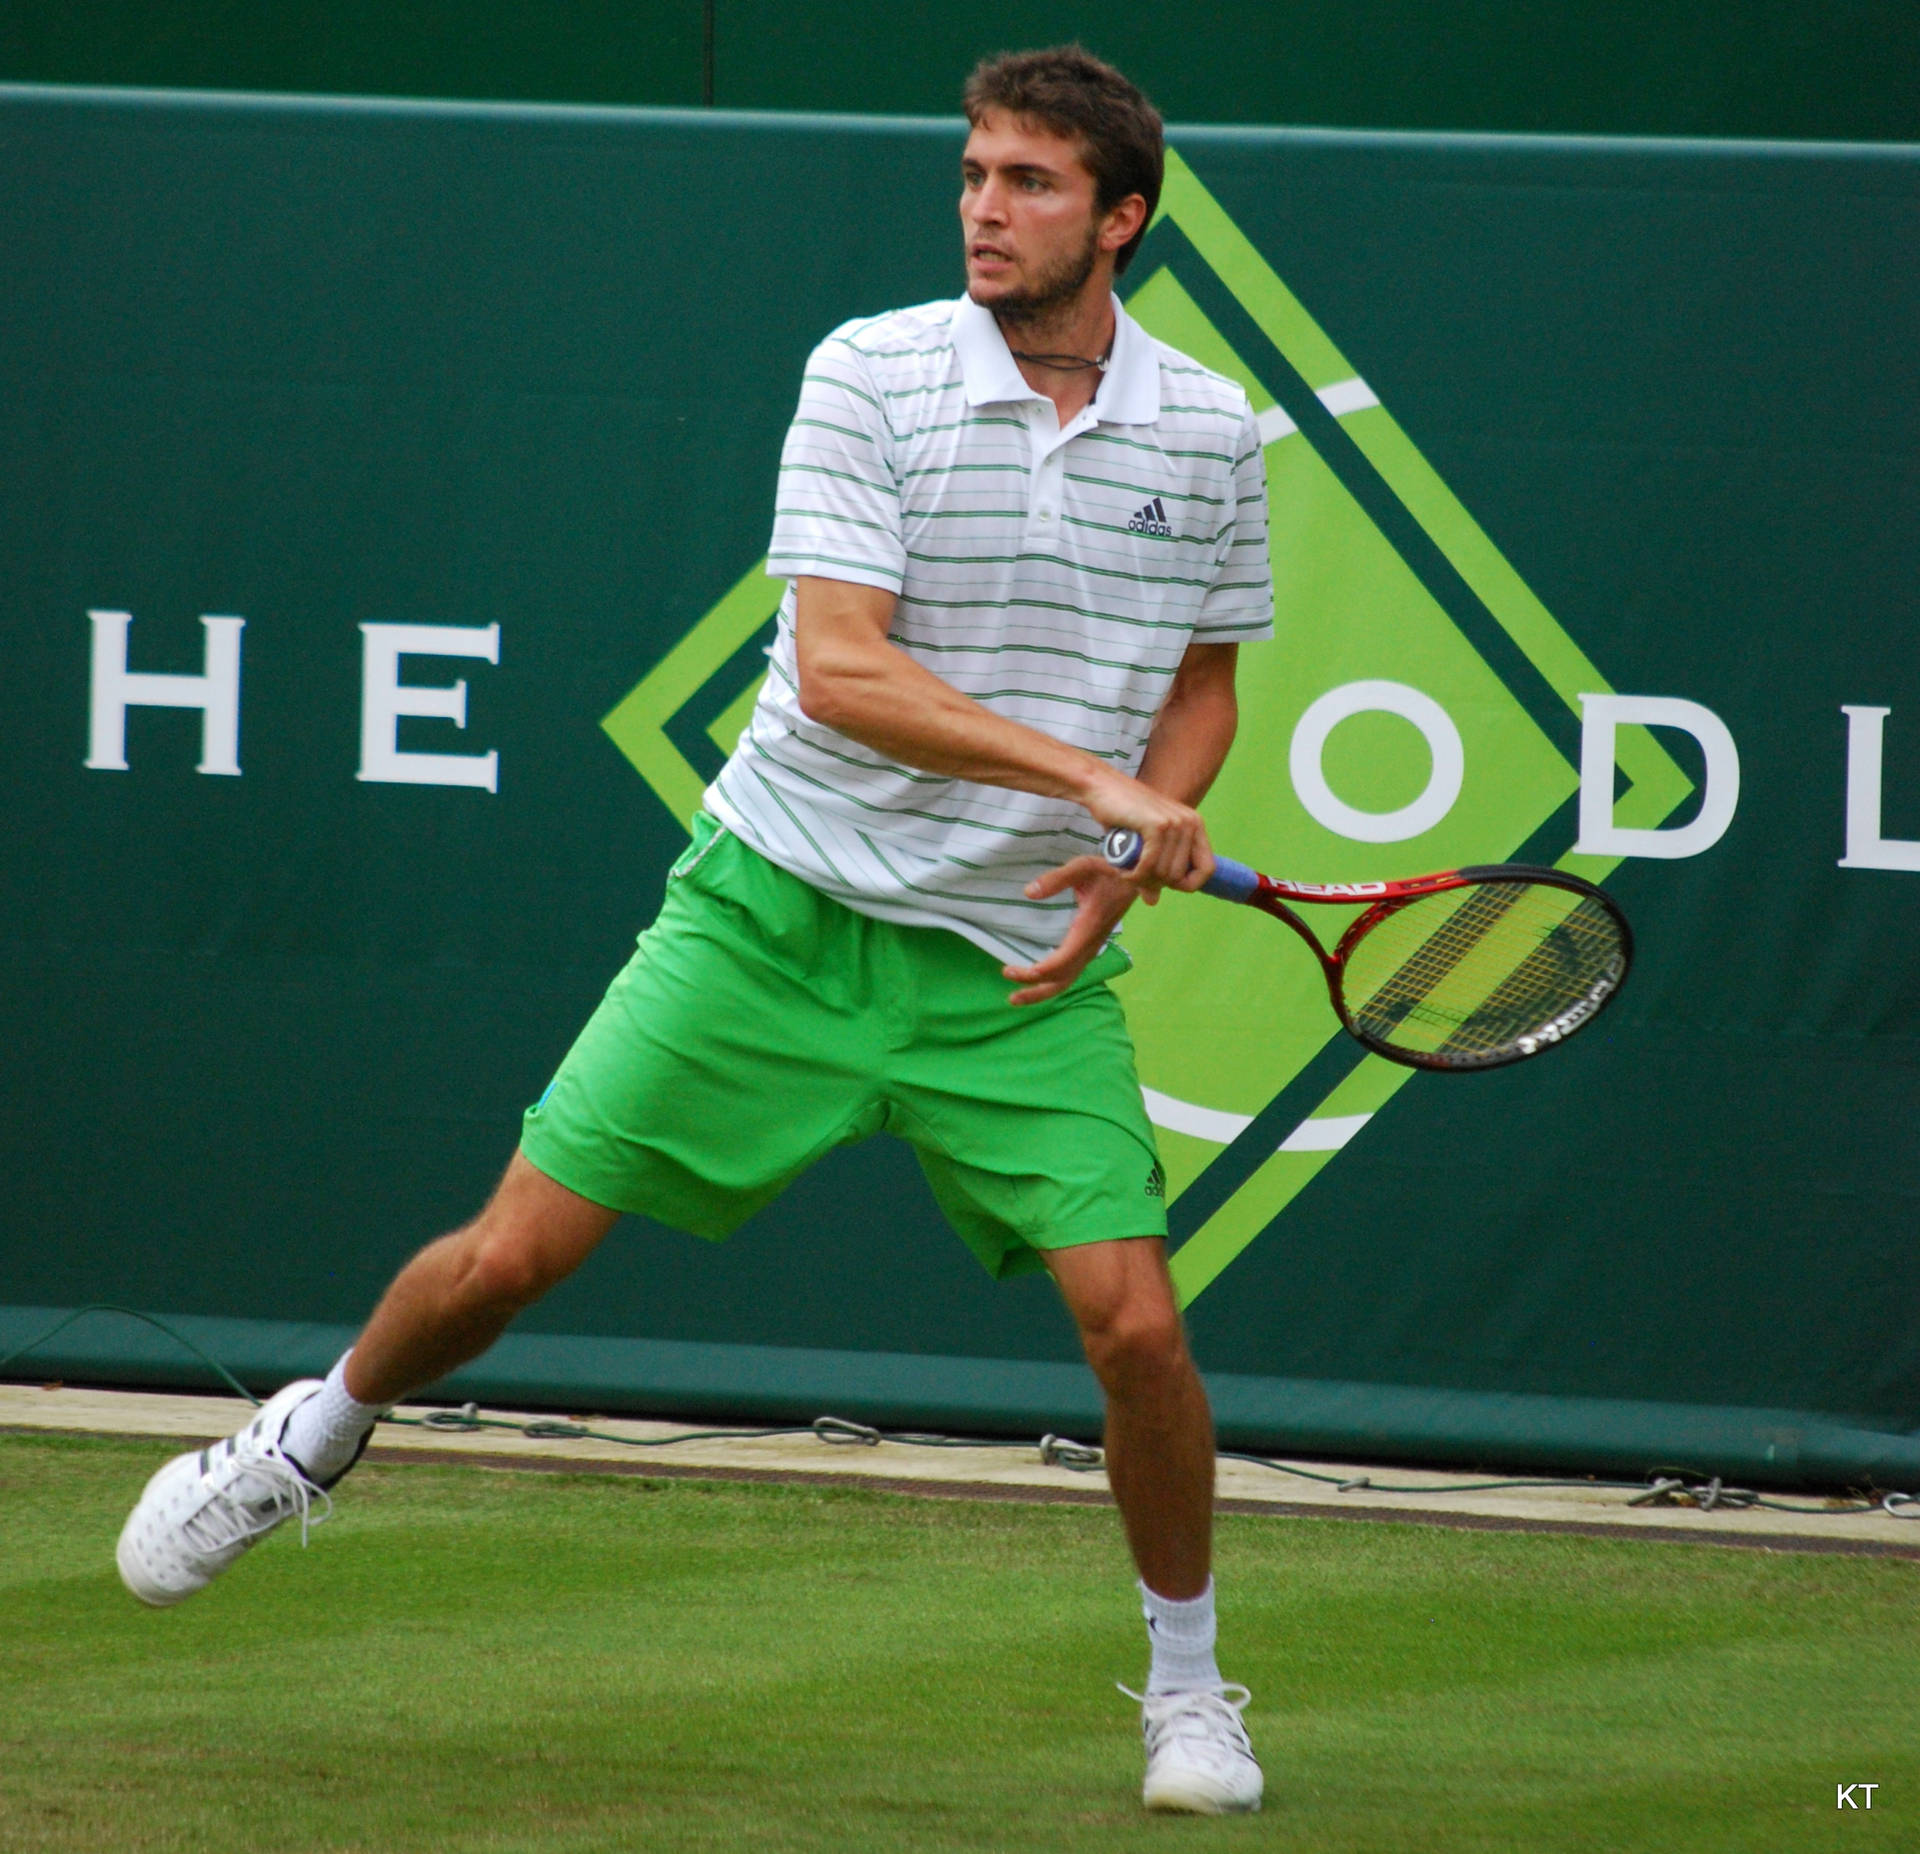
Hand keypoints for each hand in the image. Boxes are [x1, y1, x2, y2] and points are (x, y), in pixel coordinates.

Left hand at [1002, 861, 1140, 1005]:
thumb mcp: (1083, 867)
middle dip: (1036, 991)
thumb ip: (1056, 879)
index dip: (1037, 972)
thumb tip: (1029, 893)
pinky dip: (1053, 981)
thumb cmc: (1109, 870)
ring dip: (1043, 991)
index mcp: (1087, 930)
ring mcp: (1091, 947)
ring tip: (1017, 996)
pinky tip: (1038, 980)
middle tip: (1011, 996)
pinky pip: (1071, 971)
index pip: (1061, 962)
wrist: (1136, 876)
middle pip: (1063, 980)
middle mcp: (1090, 945)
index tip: (1011, 971)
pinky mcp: (1090, 945)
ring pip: (1068, 979)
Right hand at [1080, 770, 1215, 895]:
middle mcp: (1190, 822)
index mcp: (1195, 825)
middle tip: (1132, 875)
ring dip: (1139, 879)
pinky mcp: (1156, 825)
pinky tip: (1122, 870)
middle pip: (1179, 876)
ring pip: (1163, 873)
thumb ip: (1151, 872)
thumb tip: (1153, 901)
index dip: (1187, 884)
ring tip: (1123, 870)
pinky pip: (1149, 865)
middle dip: (1153, 883)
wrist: (1101, 787)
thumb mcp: (1142, 846)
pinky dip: (1133, 875)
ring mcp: (1175, 822)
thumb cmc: (1121, 815)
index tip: (1163, 884)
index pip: (1207, 869)